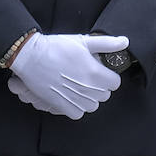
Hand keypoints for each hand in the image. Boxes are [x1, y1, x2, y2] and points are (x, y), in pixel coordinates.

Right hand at [9, 33, 124, 119]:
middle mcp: (87, 88)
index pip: (115, 83)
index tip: (101, 72)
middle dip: (100, 87)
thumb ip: (106, 44)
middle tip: (88, 76)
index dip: (109, 76)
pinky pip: (78, 114)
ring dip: (89, 98)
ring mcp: (74, 98)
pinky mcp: (62, 105)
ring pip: (93, 106)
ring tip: (79, 86)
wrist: (31, 56)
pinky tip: (72, 96)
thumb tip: (124, 42)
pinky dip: (77, 107)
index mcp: (94, 72)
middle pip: (105, 95)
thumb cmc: (55, 47)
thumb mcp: (83, 41)